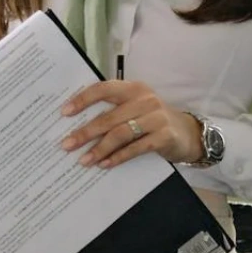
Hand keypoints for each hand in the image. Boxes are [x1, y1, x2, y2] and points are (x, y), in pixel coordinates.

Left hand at [62, 81, 203, 168]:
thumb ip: (111, 110)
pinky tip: (105, 164)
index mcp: (133, 88)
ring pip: (121, 134)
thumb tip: (74, 124)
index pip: (103, 89)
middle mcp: (145, 100)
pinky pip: (137, 148)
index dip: (82, 100)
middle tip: (67, 144)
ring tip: (84, 160)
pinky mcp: (165, 136)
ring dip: (100, 149)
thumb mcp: (133, 108)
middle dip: (85, 132)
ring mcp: (157, 118)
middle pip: (109, 117)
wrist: (188, 134)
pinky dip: (118, 157)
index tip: (64, 113)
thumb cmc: (151, 120)